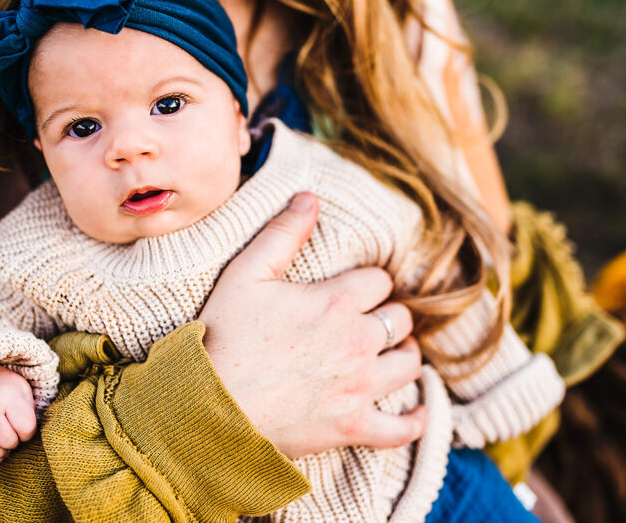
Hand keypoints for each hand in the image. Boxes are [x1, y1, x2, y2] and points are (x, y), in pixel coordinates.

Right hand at [0, 363, 37, 474]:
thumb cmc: (0, 386)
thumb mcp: (21, 388)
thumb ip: (30, 410)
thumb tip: (32, 437)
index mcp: (7, 394)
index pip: (26, 428)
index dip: (28, 434)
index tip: (23, 430)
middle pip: (7, 441)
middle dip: (13, 443)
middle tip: (11, 436)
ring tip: (2, 447)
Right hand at [198, 192, 426, 459]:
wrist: (208, 405)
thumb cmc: (222, 336)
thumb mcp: (246, 274)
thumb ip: (283, 233)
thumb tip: (310, 198)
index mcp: (337, 300)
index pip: (380, 281)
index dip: (368, 283)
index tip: (353, 291)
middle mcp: (358, 341)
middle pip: (400, 319)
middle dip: (387, 316)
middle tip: (369, 321)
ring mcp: (359, 387)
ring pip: (408, 364)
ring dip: (403, 355)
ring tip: (390, 354)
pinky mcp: (353, 427)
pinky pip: (401, 428)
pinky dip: (414, 420)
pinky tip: (417, 411)